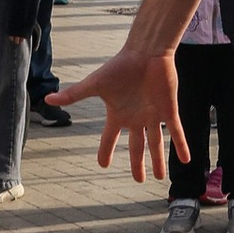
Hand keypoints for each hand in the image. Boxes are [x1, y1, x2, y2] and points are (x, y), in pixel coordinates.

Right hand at [57, 37, 180, 182]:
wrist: (146, 52)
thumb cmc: (119, 66)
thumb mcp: (95, 84)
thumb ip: (74, 94)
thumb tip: (47, 99)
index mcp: (118, 114)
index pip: (109, 138)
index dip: (105, 151)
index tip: (103, 164)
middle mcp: (136, 117)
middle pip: (137, 147)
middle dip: (137, 164)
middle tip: (138, 180)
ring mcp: (153, 115)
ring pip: (156, 143)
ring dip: (158, 160)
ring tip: (159, 177)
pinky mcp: (168, 110)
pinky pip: (176, 132)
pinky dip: (181, 146)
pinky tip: (186, 160)